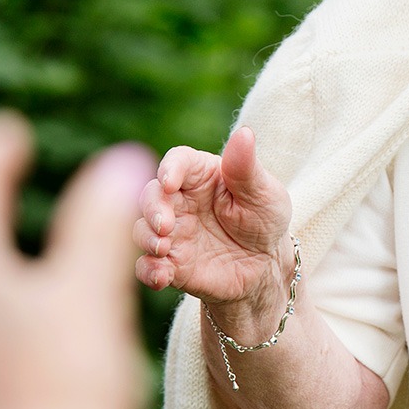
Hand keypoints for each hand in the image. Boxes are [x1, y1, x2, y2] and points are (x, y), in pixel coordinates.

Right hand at [133, 126, 292, 324]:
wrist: (266, 265)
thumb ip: (247, 168)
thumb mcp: (264, 193)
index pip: (177, 161)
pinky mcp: (170, 263)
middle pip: (150, 195)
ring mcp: (172, 233)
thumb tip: (245, 133)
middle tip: (166, 224)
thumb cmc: (265, 219)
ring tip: (164, 249)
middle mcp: (179, 201)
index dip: (169, 168)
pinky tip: (162, 275)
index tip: (169, 181)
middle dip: (152, 208)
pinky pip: (146, 266)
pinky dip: (148, 270)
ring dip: (147, 238)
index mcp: (202, 175)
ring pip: (142, 229)